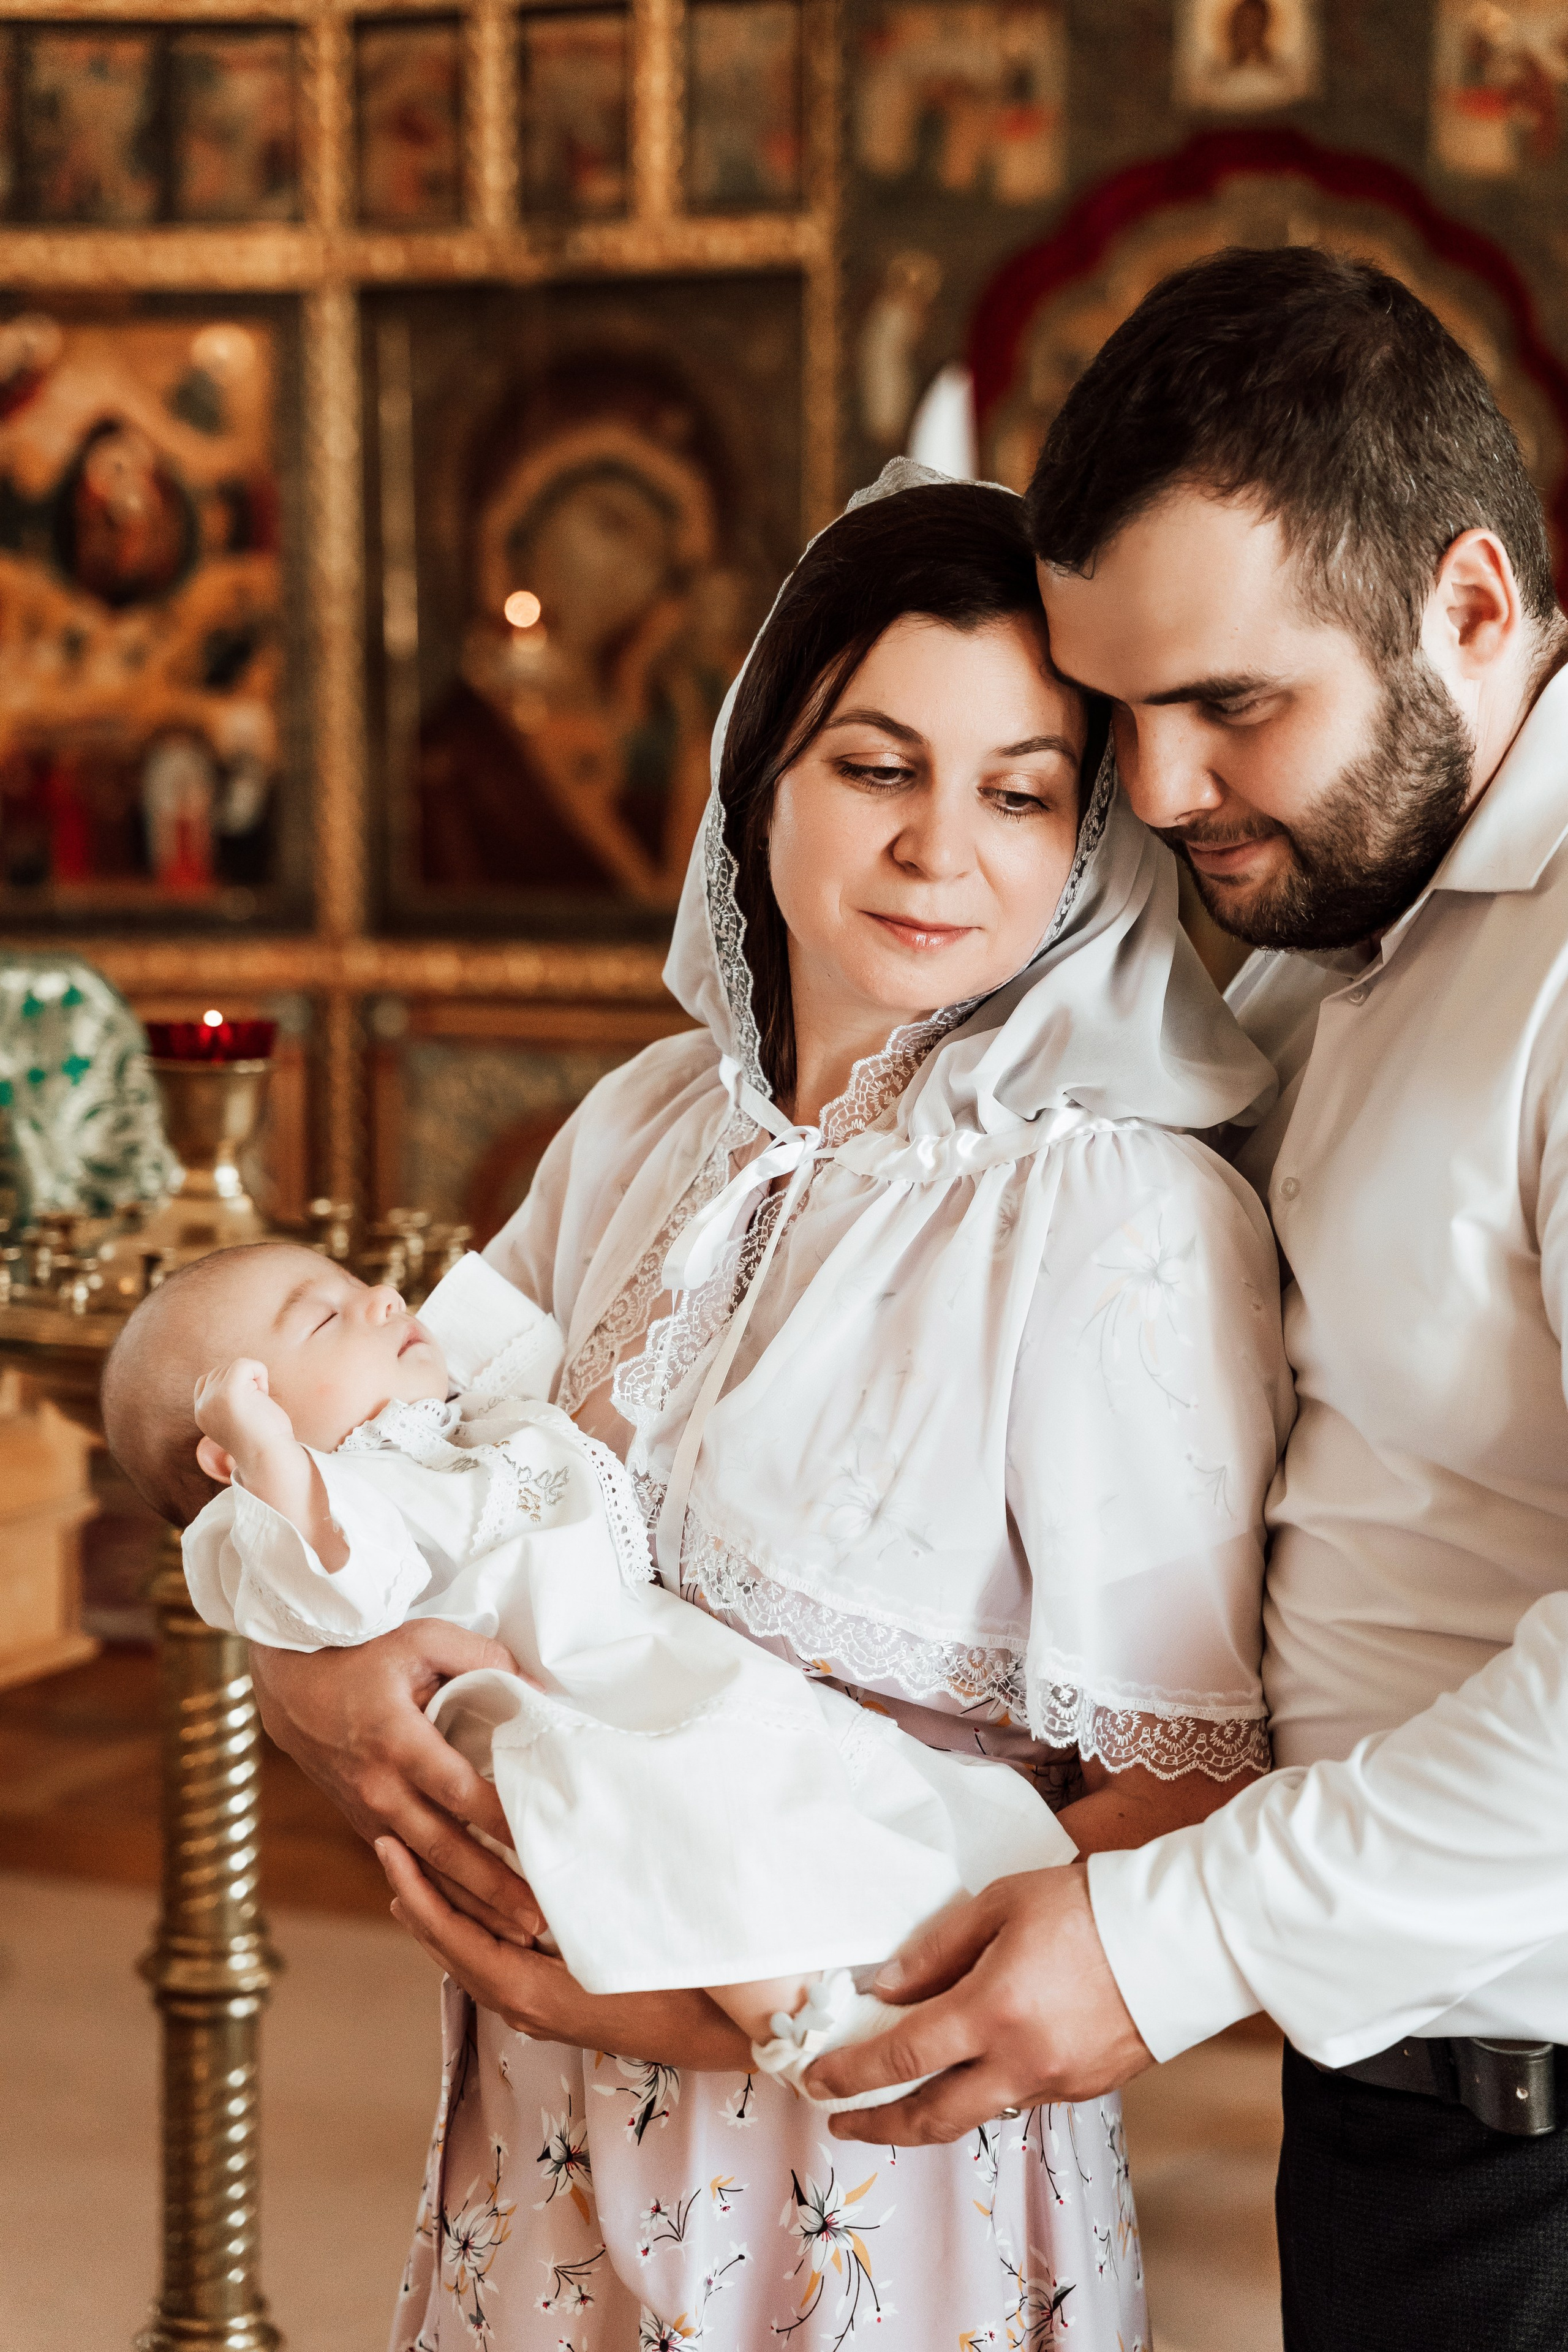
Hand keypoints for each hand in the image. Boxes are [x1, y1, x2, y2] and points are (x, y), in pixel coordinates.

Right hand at [194, 1357, 294, 1466]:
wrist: (270, 1458)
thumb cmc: (264, 1439)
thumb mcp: (236, 1418)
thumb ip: (228, 1400)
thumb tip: (239, 1373)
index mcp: (202, 1414)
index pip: (207, 1381)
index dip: (230, 1384)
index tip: (246, 1406)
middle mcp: (203, 1406)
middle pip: (221, 1372)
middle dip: (243, 1382)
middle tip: (256, 1407)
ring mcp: (213, 1398)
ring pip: (234, 1367)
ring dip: (254, 1380)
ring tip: (258, 1405)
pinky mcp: (229, 1392)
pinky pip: (244, 1363)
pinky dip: (259, 1371)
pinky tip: (264, 1393)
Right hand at [249, 1623, 539, 1939]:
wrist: (289, 1683)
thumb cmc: (362, 1654)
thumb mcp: (423, 1637)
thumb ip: (482, 1659)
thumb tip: (536, 1693)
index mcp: (397, 1741)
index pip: (460, 1792)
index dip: (502, 1822)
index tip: (544, 1846)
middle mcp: (379, 1786)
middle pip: (445, 1848)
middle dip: (493, 1889)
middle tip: (538, 1921)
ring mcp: (366, 1810)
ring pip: (425, 1869)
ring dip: (470, 1905)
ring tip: (516, 1934)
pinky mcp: (361, 1821)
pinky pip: (406, 1865)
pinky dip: (439, 1894)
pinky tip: (472, 1917)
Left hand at [379, 1835, 752, 2070]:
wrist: (723, 2037)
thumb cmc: (676, 1978)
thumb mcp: (619, 1931)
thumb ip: (568, 1898)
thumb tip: (528, 1849)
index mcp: (527, 1988)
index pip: (452, 1935)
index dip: (416, 1891)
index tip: (387, 1847)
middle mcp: (523, 2007)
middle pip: (453, 1949)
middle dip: (418, 1899)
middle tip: (388, 1847)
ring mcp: (540, 2013)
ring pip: (474, 1960)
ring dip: (444, 1917)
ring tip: (415, 1877)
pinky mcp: (559, 2009)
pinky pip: (498, 1966)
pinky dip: (475, 1935)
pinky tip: (480, 1913)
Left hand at [804, 1865, 1152, 2144]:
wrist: (1178, 1936)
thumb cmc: (1086, 1906)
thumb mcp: (1000, 1905)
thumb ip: (937, 1949)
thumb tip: (886, 1988)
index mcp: (992, 2011)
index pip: (901, 2059)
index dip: (850, 2075)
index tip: (816, 2080)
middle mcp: (1020, 2063)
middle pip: (931, 2118)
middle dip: (878, 2127)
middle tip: (842, 2122)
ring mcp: (1055, 2083)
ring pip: (976, 2113)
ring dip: (931, 2113)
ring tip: (900, 2098)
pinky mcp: (1086, 2089)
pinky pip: (1020, 2098)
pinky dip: (987, 2089)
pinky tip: (977, 2068)